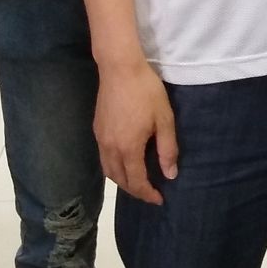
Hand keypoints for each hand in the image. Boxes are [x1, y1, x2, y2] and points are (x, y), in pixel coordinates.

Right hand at [97, 59, 176, 204]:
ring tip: (137, 181)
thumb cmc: (146, 91)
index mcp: (128, 148)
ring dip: (122, 181)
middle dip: (135, 190)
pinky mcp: (97, 129)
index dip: (148, 194)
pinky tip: (124, 161)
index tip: (159, 199)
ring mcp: (100, 138)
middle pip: (120, 180)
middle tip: (149, 193)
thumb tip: (170, 175)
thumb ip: (167, 149)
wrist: (120, 67)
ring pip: (108, 170)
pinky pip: (103, 157)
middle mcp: (110, 148)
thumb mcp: (164, 119)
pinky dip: (114, 167)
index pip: (137, 181)